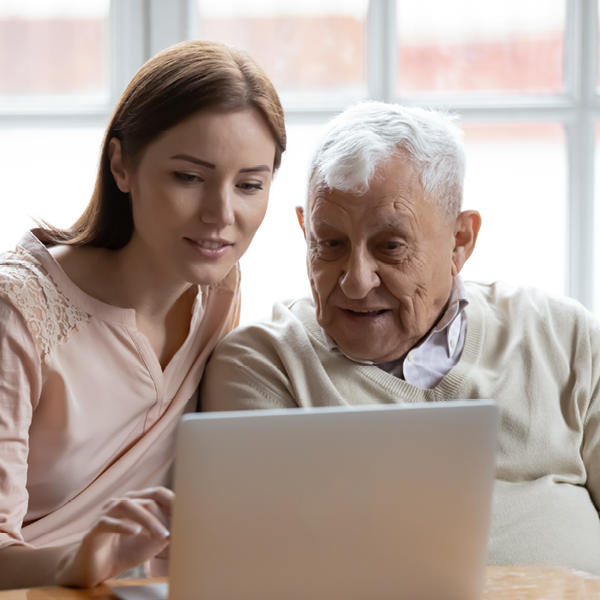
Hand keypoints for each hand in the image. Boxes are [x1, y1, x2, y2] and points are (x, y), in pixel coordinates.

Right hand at [56, 487, 173, 586]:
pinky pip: (107, 522)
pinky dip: (123, 526)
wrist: (95, 570)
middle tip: (172, 532)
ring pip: (127, 506)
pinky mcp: (93, 530)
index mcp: (135, 503)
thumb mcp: (150, 543)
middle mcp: (120, 503)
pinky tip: (135, 532)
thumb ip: (165, 532)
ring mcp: (105, 514)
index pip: (157, 493)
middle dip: (163, 515)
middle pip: (146, 499)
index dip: (172, 501)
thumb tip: (183, 525)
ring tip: (160, 535)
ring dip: (147, 520)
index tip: (186, 514)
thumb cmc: (124, 552)